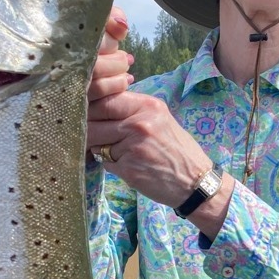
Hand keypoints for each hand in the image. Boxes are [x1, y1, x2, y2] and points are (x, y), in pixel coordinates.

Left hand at [87, 9, 233, 236]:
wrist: (195, 181)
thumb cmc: (175, 149)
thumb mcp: (159, 119)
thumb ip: (131, 109)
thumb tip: (96, 102)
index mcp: (147, 105)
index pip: (104, 97)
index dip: (89, 104)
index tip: (84, 110)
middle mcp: (139, 123)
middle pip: (94, 118)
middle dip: (87, 126)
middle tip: (89, 132)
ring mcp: (133, 146)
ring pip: (96, 141)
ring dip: (97, 146)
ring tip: (111, 150)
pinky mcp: (129, 169)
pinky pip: (104, 161)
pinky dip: (109, 163)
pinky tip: (124, 165)